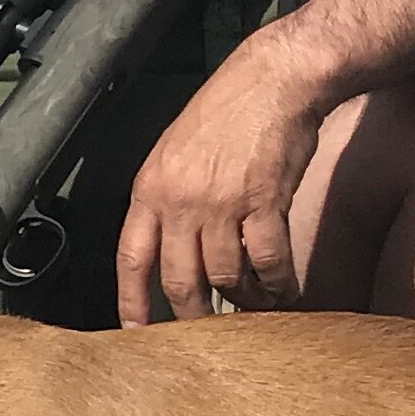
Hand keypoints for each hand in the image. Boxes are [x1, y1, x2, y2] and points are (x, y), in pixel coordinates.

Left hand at [117, 41, 330, 324]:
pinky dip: (277, 284)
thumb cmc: (227, 112)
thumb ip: (168, 198)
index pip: (131, 259)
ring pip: (224, 277)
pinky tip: (283, 291)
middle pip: (178, 280)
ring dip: (242, 300)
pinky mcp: (263, 203)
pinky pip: (267, 262)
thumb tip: (171, 244)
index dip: (131, 303)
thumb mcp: (175, 152)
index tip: (134, 335)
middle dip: (191, 317)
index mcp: (150, 189)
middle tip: (205, 336)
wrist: (274, 79)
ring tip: (254, 307)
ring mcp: (220, 204)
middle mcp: (179, 202)